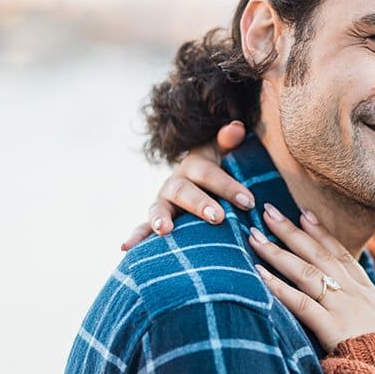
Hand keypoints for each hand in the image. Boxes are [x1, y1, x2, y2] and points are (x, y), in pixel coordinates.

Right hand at [121, 122, 251, 250]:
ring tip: (164, 230)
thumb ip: (230, 142)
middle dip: (200, 203)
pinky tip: (126, 246)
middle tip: (219, 217)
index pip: (208, 173)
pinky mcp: (157, 222)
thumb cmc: (221, 173)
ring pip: (159, 208)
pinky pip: (143, 228)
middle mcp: (175, 184)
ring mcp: (163, 203)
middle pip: (183, 191)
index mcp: (193, 166)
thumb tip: (236, 126)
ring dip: (160, 219)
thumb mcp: (226, 155)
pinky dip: (136, 236)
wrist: (204, 189)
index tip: (249, 201)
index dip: (227, 186)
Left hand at [250, 206, 374, 350]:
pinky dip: (279, 287)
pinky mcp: (332, 328)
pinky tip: (259, 274)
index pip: (341, 254)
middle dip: (292, 231)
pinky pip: (301, 303)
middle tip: (269, 211)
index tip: (304, 213)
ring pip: (307, 272)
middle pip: (319, 255)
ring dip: (278, 252)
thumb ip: (366, 312)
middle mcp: (354, 292)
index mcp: (367, 291)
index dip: (321, 233)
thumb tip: (353, 308)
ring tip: (255, 236)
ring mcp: (343, 308)